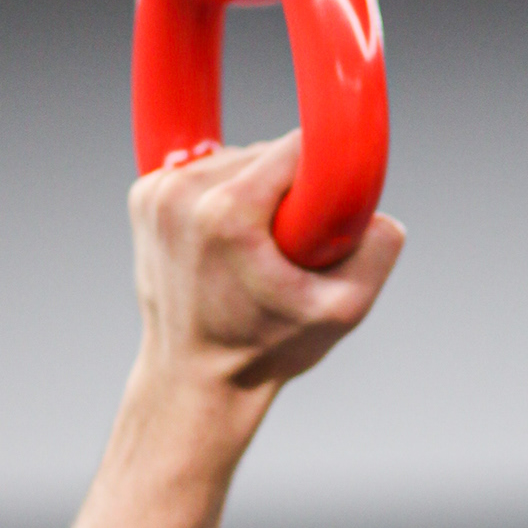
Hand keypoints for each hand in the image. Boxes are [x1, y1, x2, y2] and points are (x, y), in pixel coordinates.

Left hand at [130, 133, 404, 400]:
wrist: (195, 381)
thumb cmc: (264, 350)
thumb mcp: (341, 311)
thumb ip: (378, 253)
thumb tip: (384, 215)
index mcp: (226, 213)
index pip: (295, 147)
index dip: (321, 176)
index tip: (319, 219)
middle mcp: (181, 193)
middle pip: (263, 153)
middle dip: (288, 189)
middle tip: (289, 246)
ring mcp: (155, 193)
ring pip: (234, 160)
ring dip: (256, 190)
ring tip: (255, 248)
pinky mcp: (144, 196)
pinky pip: (204, 173)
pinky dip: (222, 196)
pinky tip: (226, 240)